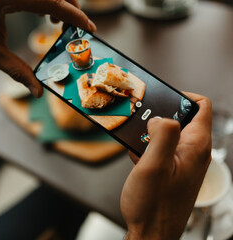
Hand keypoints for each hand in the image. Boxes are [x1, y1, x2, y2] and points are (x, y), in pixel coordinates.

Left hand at [0, 0, 96, 96]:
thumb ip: (17, 71)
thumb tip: (37, 91)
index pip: (49, 1)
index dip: (73, 15)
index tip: (88, 28)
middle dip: (70, 8)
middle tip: (77, 29)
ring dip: (59, 5)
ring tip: (60, 25)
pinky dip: (46, 3)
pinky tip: (46, 16)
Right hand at [121, 92, 211, 239]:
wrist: (151, 233)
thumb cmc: (153, 205)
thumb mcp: (154, 165)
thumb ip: (162, 135)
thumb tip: (161, 118)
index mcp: (195, 146)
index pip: (200, 106)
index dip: (181, 96)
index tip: (159, 99)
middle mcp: (193, 152)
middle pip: (181, 118)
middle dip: (158, 116)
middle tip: (139, 121)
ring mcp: (183, 162)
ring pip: (168, 135)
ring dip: (149, 134)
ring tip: (134, 142)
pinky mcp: (172, 171)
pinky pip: (161, 150)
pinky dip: (147, 149)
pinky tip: (136, 158)